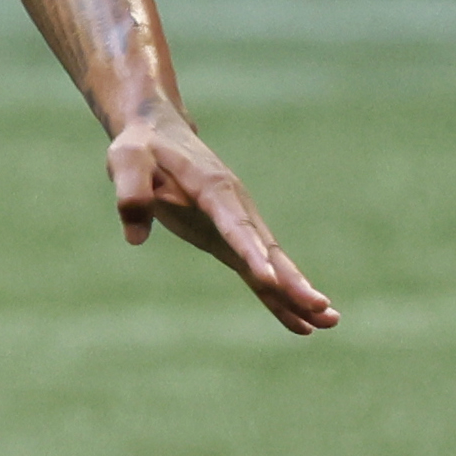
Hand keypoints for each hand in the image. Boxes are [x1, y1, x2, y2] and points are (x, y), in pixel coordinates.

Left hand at [106, 106, 333, 332]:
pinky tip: (300, 322)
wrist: (156, 133)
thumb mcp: (126, 159)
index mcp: (212, 186)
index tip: (271, 279)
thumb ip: (131, 191)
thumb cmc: (141, 147)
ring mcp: (237, 224)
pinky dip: (278, 296)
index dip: (253, 252)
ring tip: (329, 322)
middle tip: (321, 308)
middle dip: (292, 280)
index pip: (235, 225)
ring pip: (272, 262)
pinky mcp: (230, 239)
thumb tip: (135, 236)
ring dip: (297, 292)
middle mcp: (234, 206)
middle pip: (267, 249)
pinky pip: (257, 271)